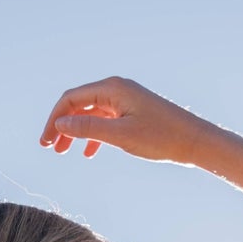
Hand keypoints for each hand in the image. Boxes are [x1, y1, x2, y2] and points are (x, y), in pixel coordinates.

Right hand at [37, 76, 216, 163]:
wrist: (196, 141)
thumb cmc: (162, 137)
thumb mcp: (121, 136)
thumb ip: (89, 129)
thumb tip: (60, 124)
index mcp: (112, 89)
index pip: (71, 99)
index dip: (54, 119)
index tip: (46, 142)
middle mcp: (117, 89)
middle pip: (78, 105)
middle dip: (62, 125)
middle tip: (51, 148)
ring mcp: (126, 100)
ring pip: (91, 114)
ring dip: (76, 131)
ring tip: (65, 152)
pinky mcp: (134, 112)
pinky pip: (106, 120)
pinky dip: (94, 134)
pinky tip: (88, 152)